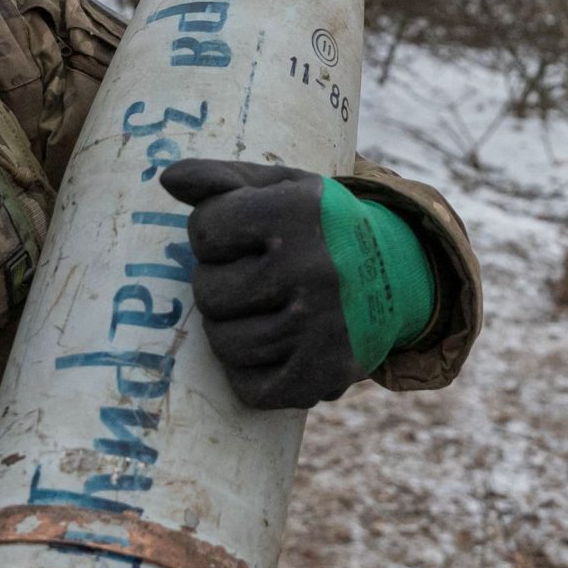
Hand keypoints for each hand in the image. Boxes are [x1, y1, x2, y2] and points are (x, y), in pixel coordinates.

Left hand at [158, 159, 437, 410]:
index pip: (205, 230)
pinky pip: (251, 389)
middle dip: (220, 284)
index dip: (214, 235)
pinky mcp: (326, 372)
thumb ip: (222, 179)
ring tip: (259, 312)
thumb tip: (169, 179)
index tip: (241, 236)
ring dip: (230, 331)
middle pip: (208, 292)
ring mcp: (322, 325)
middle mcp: (315, 267)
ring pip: (224, 344)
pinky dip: (250, 374)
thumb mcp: (283, 187)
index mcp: (300, 211)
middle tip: (252, 279)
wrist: (398, 274)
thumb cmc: (321, 225)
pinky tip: (272, 347)